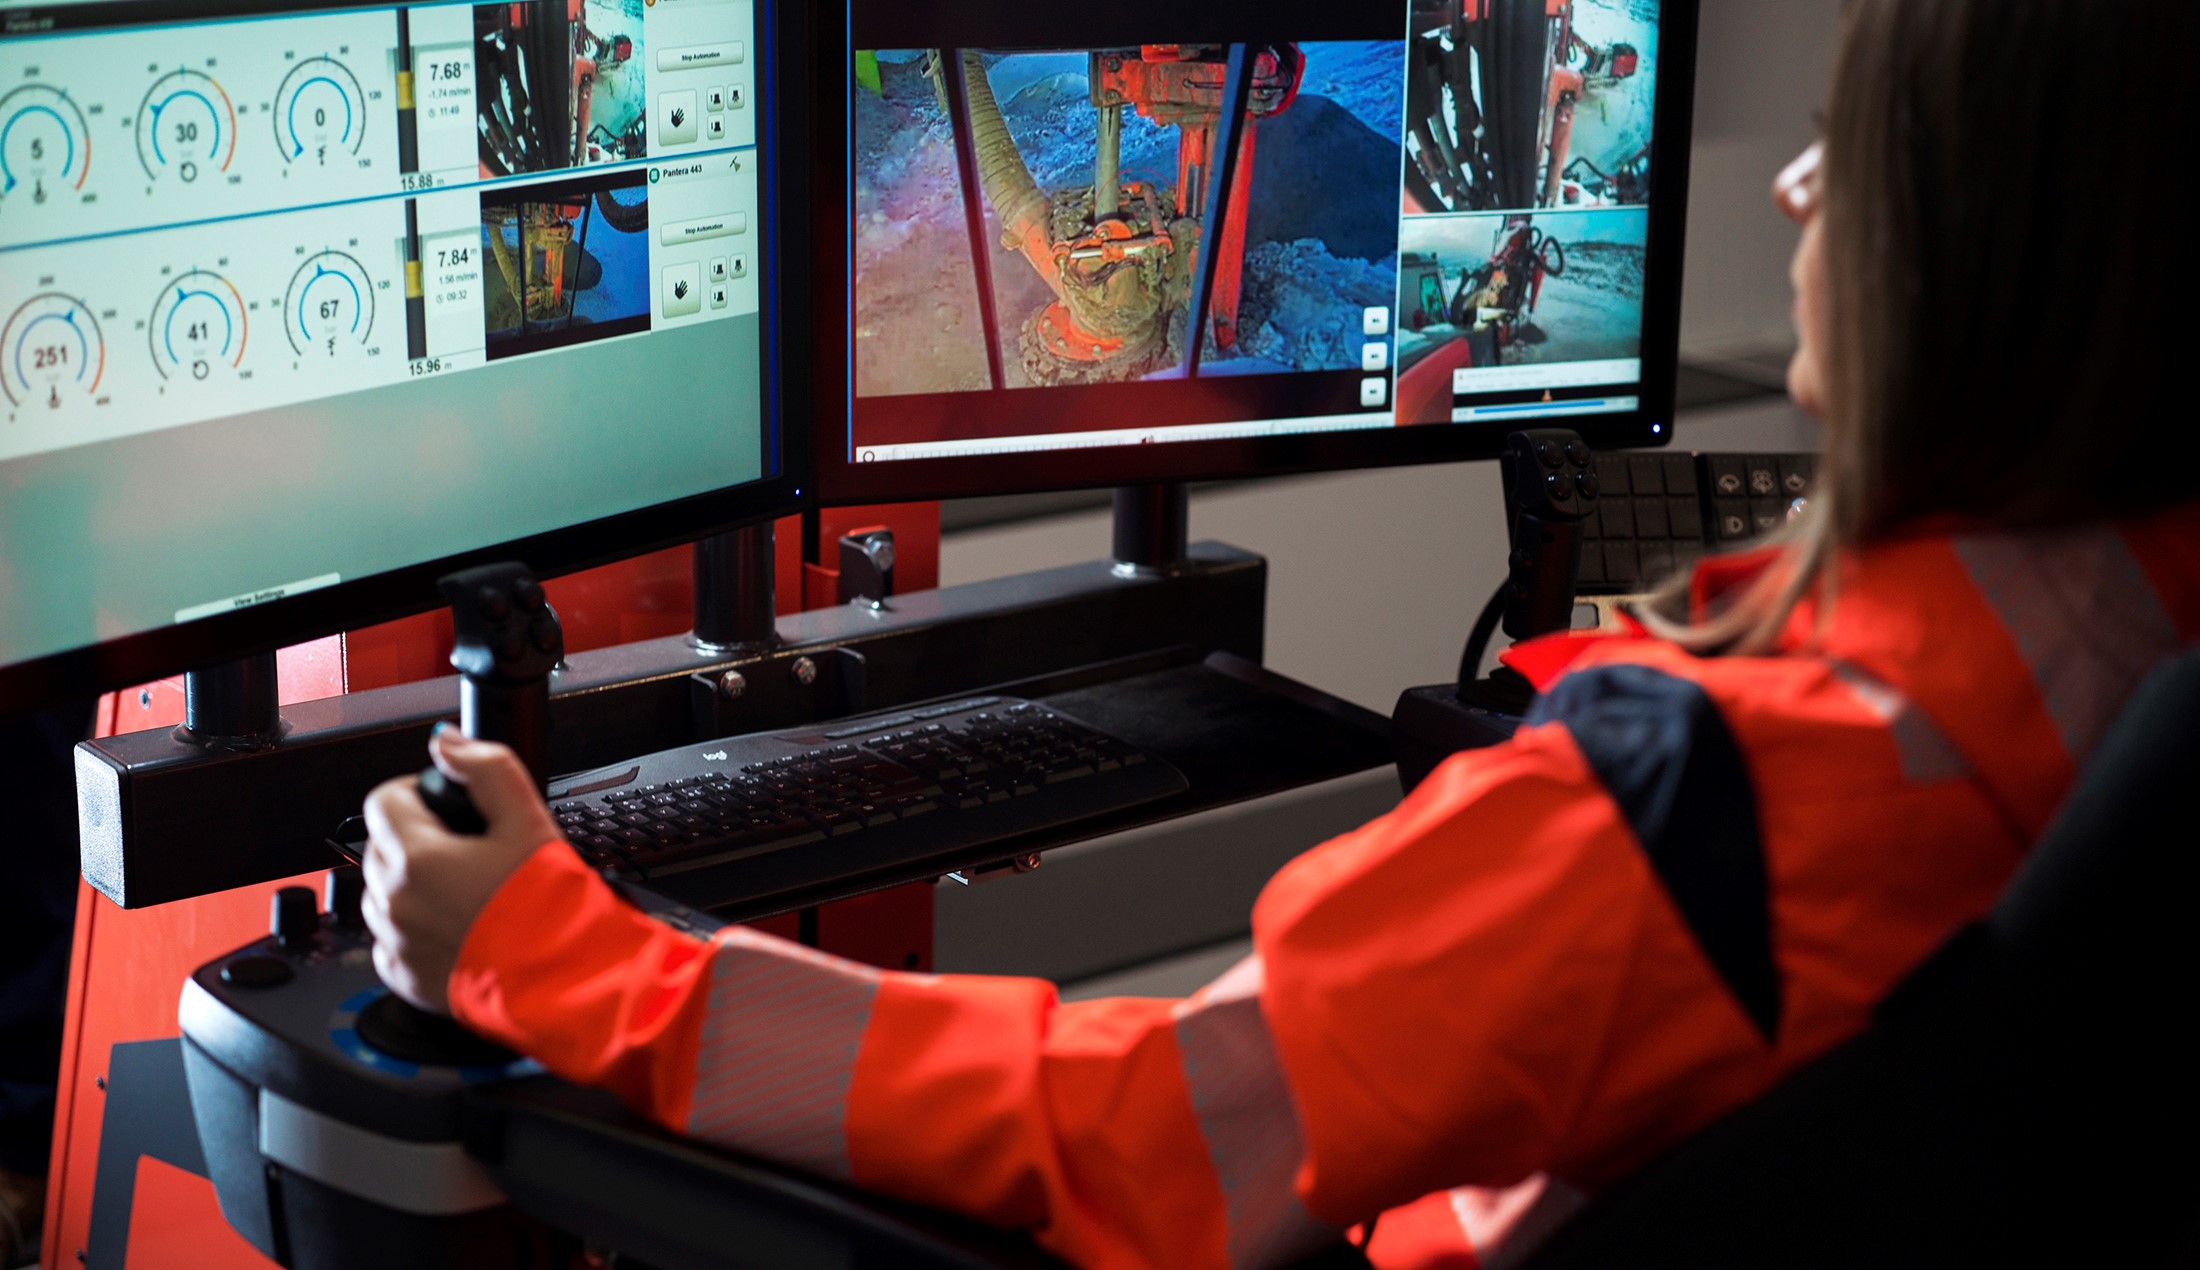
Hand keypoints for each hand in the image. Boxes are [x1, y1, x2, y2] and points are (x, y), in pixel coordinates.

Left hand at [361, 729, 560, 1012]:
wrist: (564, 980)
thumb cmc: (551, 908)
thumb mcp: (529, 821)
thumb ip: (486, 769)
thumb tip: (447, 742)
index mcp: (417, 858)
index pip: (383, 800)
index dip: (419, 793)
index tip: (449, 807)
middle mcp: (393, 902)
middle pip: (381, 845)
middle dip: (418, 839)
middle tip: (470, 852)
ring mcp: (395, 942)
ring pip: (382, 893)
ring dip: (412, 884)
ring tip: (467, 892)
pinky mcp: (404, 977)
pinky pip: (391, 939)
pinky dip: (415, 928)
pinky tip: (460, 926)